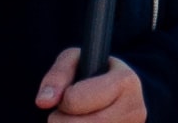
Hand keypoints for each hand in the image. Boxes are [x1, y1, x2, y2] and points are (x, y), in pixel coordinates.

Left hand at [31, 49, 146, 117]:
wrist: (123, 94)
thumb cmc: (94, 74)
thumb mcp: (76, 61)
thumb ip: (58, 76)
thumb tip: (43, 102)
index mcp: (125, 81)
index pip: (74, 100)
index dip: (64, 100)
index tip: (69, 96)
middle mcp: (134, 110)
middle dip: (61, 120)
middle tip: (67, 113)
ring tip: (76, 120)